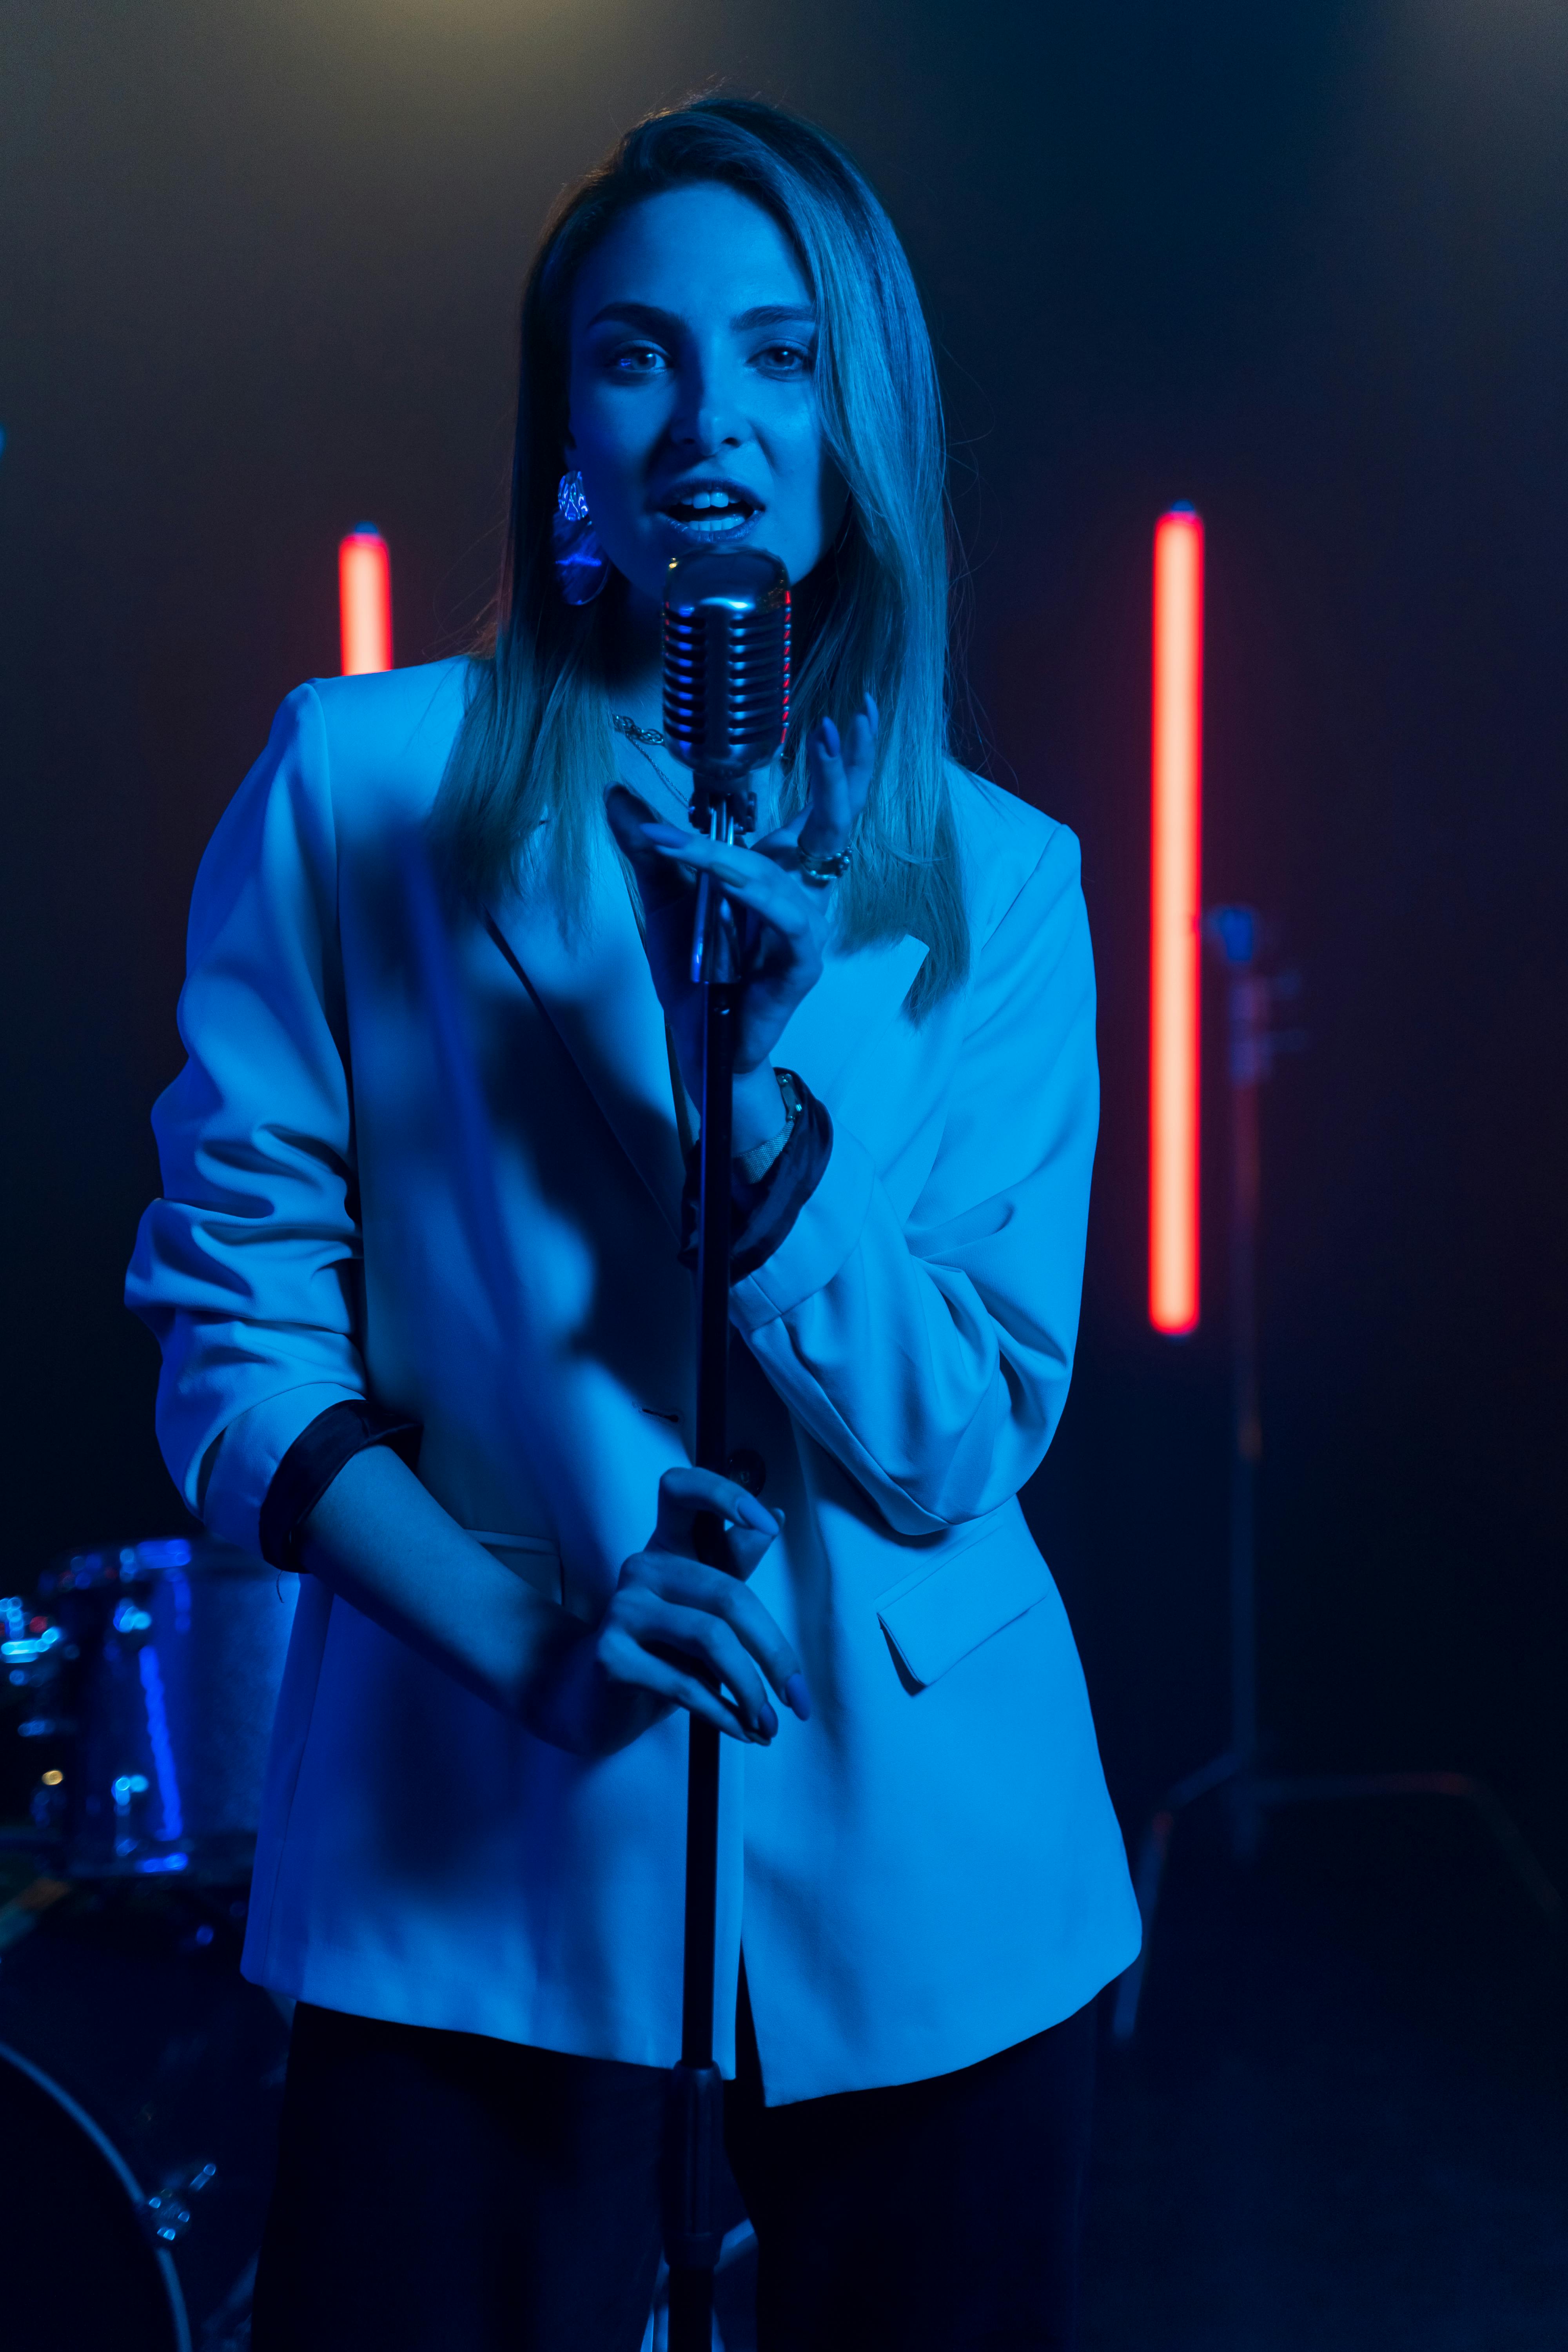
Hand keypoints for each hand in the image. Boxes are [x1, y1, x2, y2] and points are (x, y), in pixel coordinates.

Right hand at [524, 1468, 811, 1757]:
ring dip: (751, 1690)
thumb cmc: (657, 1649)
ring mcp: (623, 1609)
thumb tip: (777, 1516)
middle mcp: (642, 1568)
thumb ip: (734, 1566)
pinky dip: (724, 1714)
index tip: (768, 1525)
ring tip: (769, 1724)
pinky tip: (742, 1730)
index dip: (726, 1495)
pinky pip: (685, 1684)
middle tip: (799, 1697)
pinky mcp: (611, 1655)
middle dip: (775, 1652)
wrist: (589, 1699)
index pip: (684, 1490)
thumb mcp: (699, 1607)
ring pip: (711, 1639)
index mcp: (667, 1545)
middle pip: (727, 1593)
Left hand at [604, 697, 877, 1108]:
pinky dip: (745, 890)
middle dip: (842, 776)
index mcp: (781, 871)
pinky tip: (725, 875)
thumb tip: (617, 795)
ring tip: (700, 830)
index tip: (850, 715)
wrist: (700, 1044)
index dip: (842, 765)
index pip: (821, 809)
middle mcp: (802, 894)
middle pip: (836, 826)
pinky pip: (783, 918)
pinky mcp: (799, 964)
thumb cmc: (695, 973)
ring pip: (791, 870)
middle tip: (838, 729)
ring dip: (748, 845)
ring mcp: (805, 929)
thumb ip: (651, 847)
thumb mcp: (665, 897)